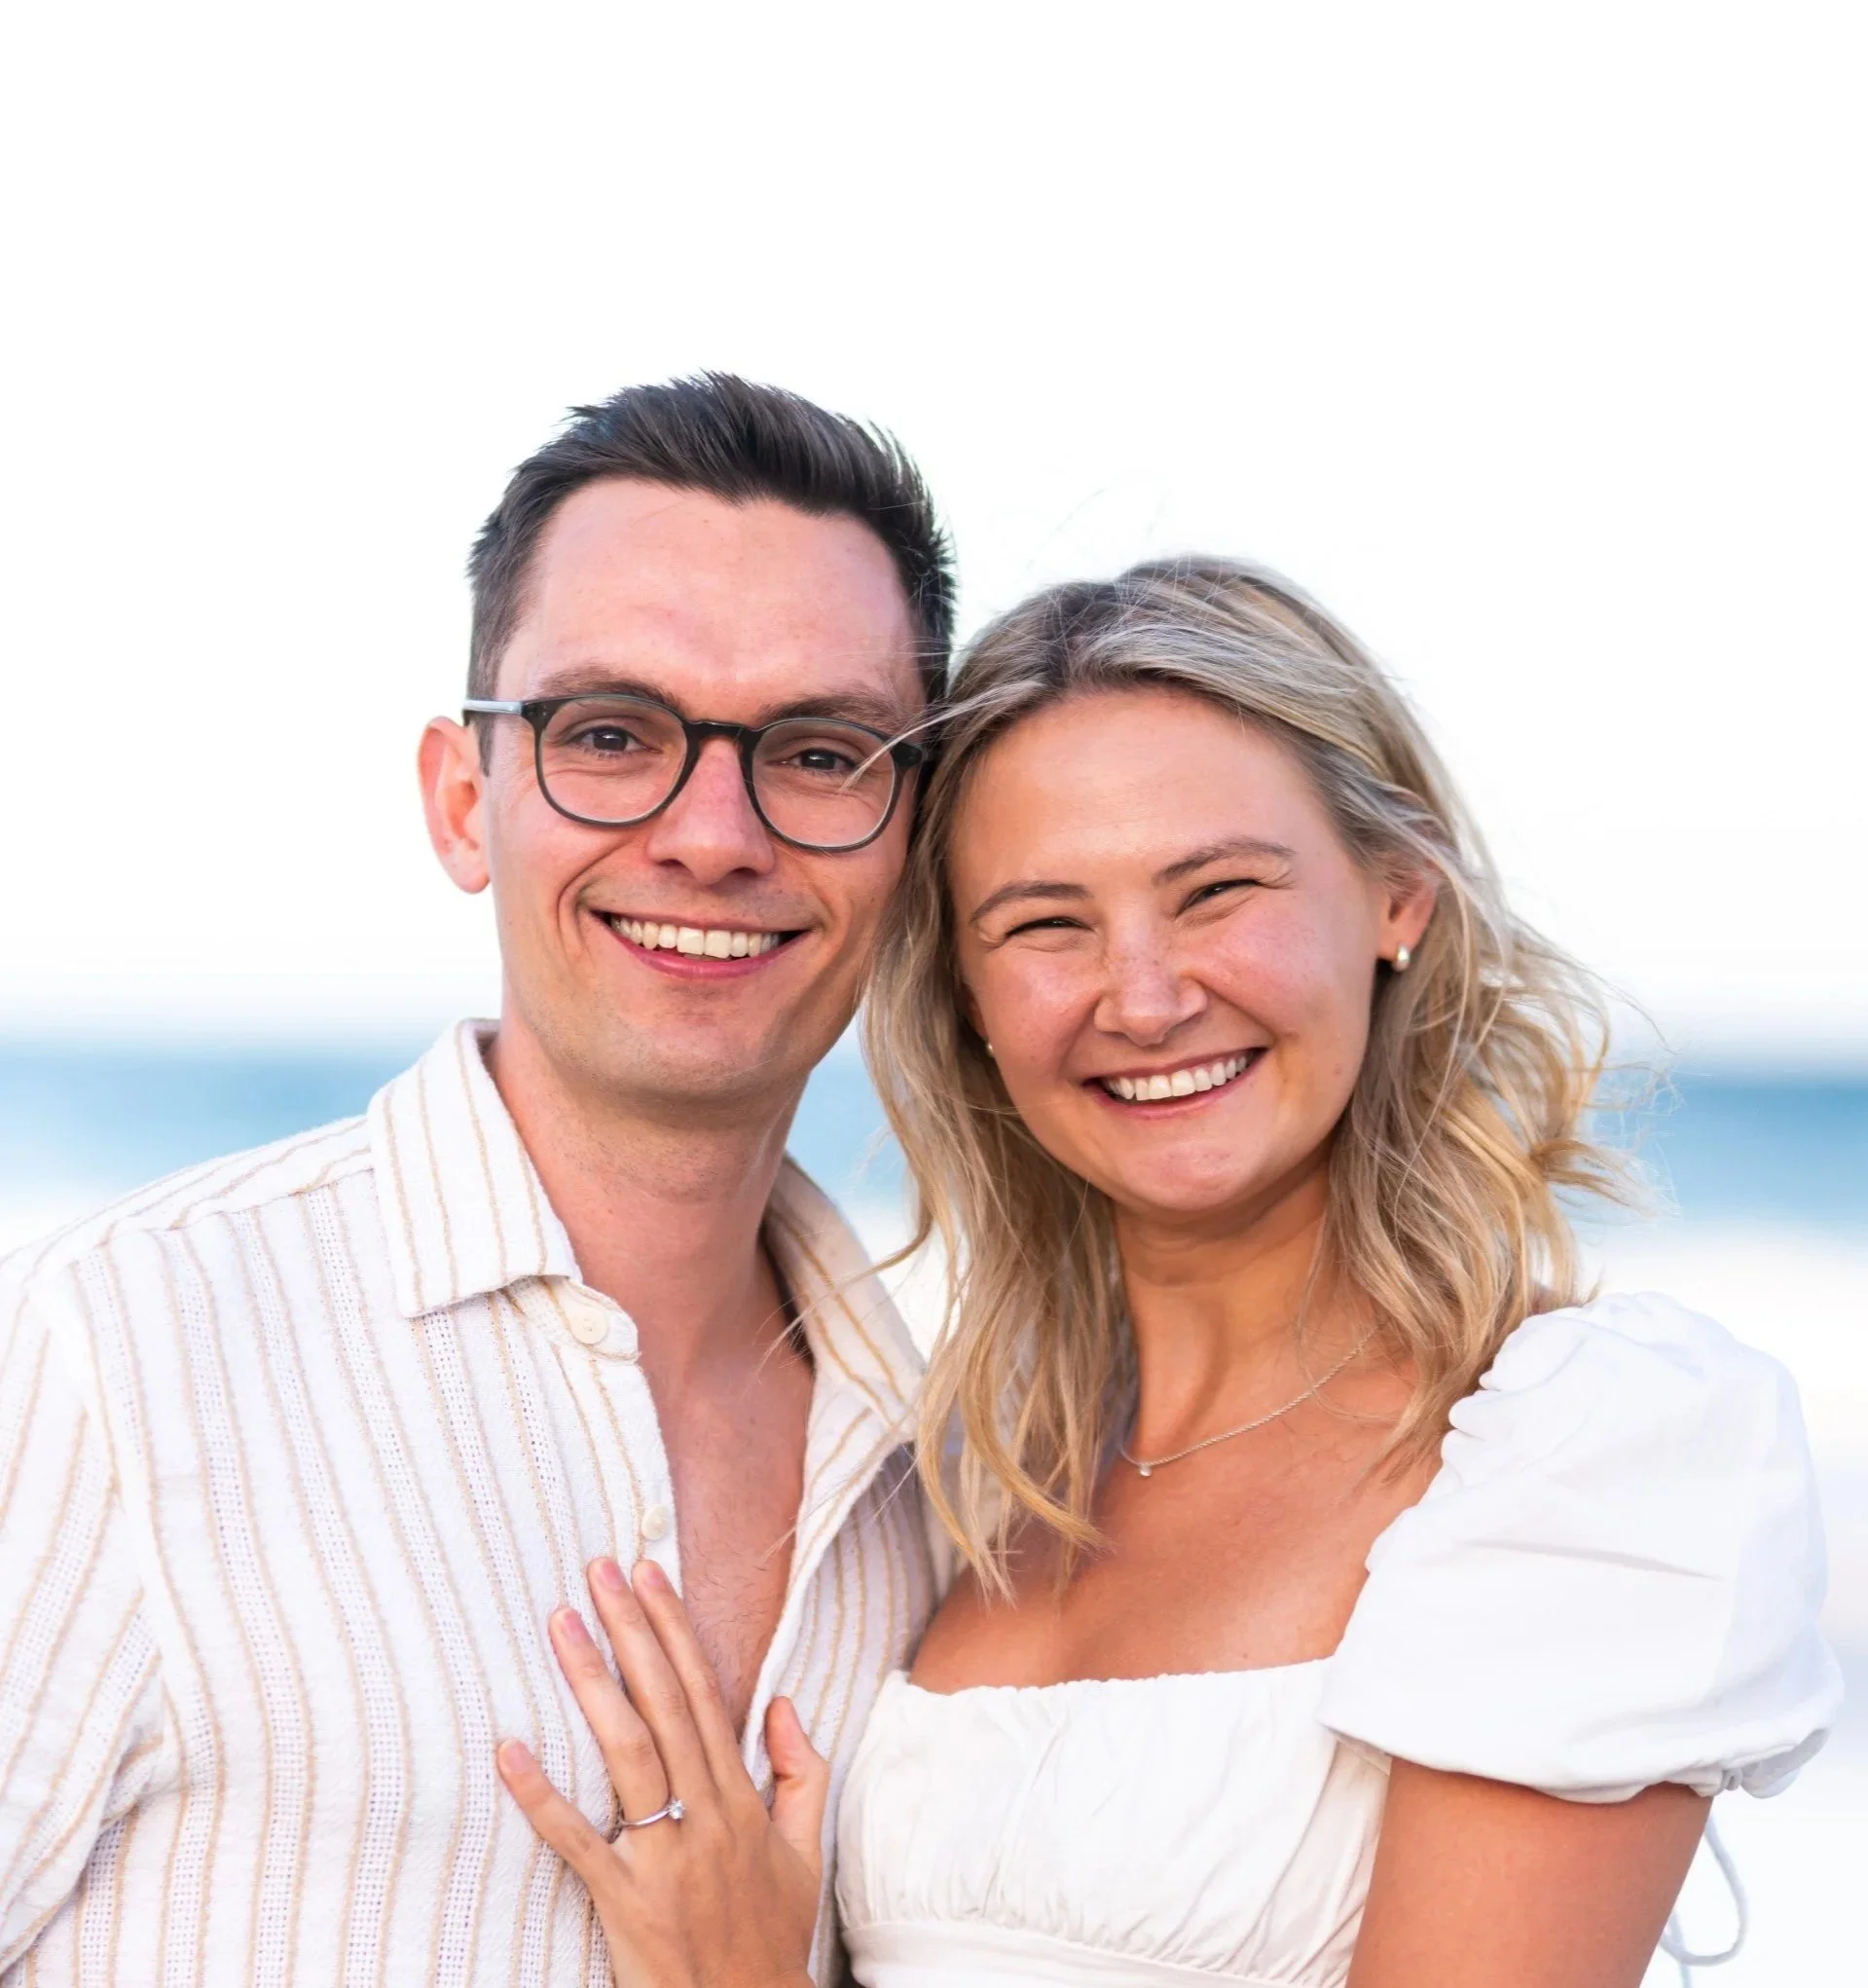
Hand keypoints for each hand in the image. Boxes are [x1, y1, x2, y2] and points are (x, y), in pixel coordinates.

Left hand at [496, 1556, 825, 1987]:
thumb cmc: (772, 1936)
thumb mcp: (805, 1850)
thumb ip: (802, 1771)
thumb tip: (782, 1702)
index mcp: (741, 1797)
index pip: (705, 1693)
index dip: (675, 1630)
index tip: (650, 1574)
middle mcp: (705, 1815)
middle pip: (665, 1704)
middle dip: (632, 1631)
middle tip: (599, 1571)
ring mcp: (666, 1857)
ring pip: (628, 1752)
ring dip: (593, 1683)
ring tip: (563, 1625)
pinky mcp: (626, 1902)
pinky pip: (578, 1842)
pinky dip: (542, 1795)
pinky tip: (510, 1749)